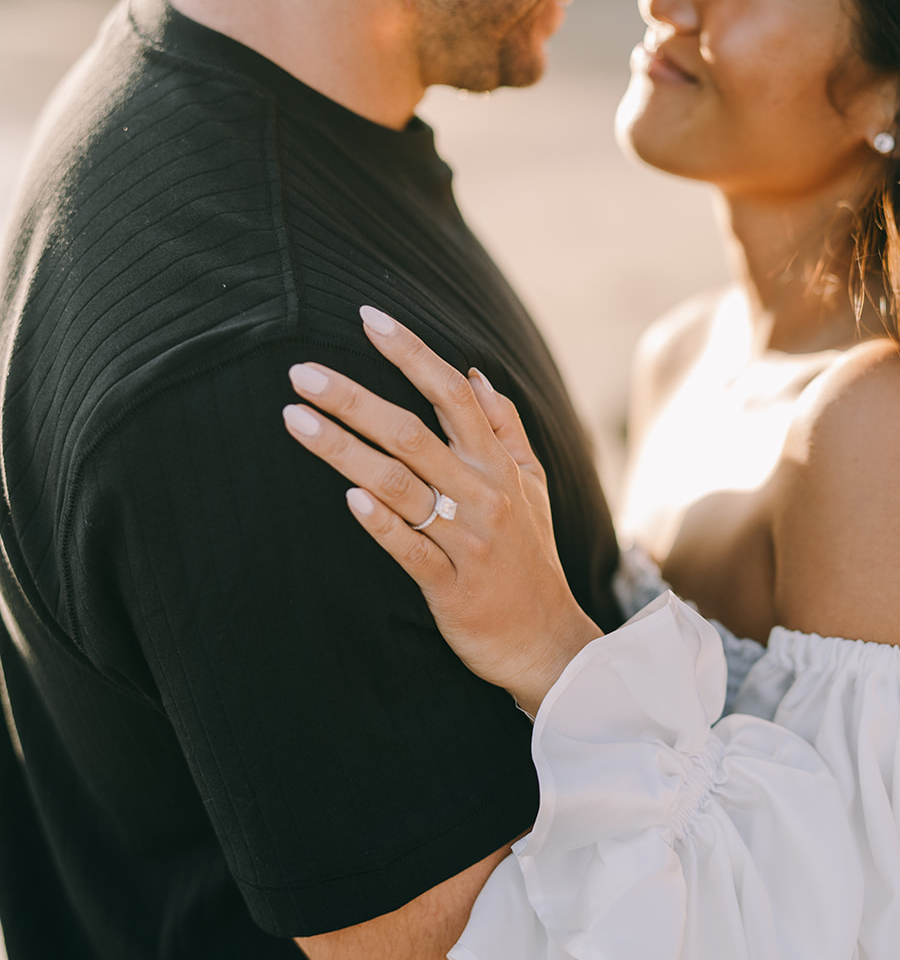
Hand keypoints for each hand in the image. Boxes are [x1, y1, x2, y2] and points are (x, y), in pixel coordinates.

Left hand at [282, 309, 601, 715]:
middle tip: (300, 373)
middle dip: (352, 398)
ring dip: (343, 449)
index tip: (368, 318)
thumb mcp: (532, 487)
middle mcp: (483, 494)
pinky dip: (379, 522)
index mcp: (499, 465)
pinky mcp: (450, 586)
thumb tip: (476, 374)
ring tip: (294, 420)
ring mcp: (466, 541)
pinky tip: (346, 498)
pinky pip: (408, 548)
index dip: (411, 353)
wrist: (546, 641)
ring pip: (398, 484)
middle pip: (411, 432)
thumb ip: (507, 429)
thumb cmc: (530, 559)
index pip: (453, 393)